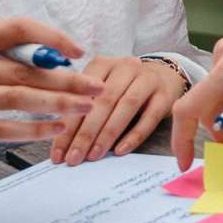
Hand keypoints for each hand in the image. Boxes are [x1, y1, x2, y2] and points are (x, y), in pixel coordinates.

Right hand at [0, 16, 102, 170]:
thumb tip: (52, 58)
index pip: (18, 28)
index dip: (53, 37)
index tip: (78, 51)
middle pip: (26, 69)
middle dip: (68, 79)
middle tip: (96, 87)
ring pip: (19, 98)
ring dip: (58, 104)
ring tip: (85, 108)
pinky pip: (2, 127)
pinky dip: (33, 129)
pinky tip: (54, 129)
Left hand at [48, 56, 186, 164]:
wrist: (165, 75)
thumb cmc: (123, 87)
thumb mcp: (101, 86)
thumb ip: (82, 106)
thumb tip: (62, 143)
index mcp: (103, 64)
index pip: (81, 95)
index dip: (68, 125)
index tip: (57, 153)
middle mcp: (126, 67)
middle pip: (103, 101)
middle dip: (85, 133)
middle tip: (73, 158)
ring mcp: (148, 79)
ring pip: (126, 107)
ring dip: (107, 134)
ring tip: (93, 156)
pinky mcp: (165, 95)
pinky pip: (149, 117)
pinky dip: (134, 135)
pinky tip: (120, 150)